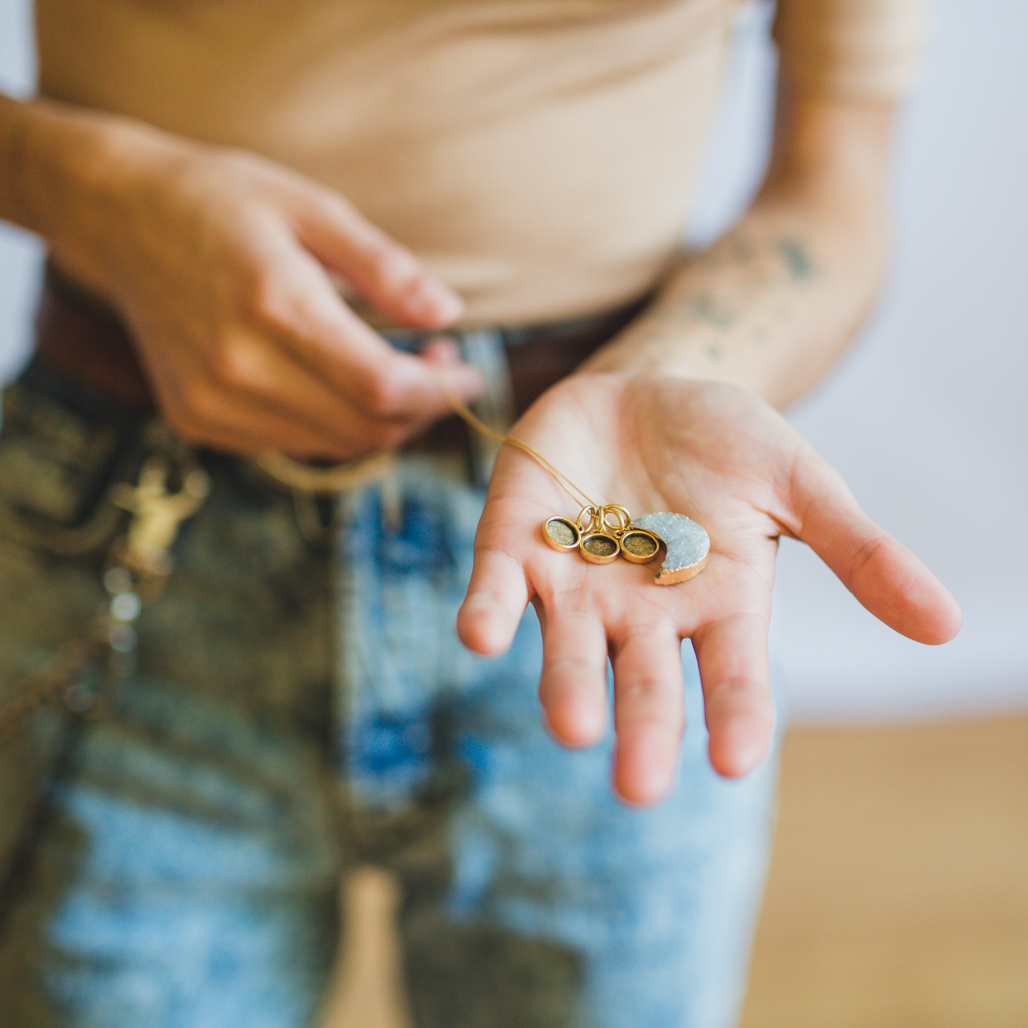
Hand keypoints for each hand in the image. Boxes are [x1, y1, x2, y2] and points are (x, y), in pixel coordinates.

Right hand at [40, 117, 481, 456]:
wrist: (119, 219)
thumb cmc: (223, 201)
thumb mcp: (312, 208)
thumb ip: (385, 267)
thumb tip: (448, 313)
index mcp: (273, 304)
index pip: (381, 387)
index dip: (440, 392)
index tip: (468, 372)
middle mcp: (238, 366)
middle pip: (364, 428)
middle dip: (421, 410)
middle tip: (440, 368)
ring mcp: (212, 402)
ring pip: (334, 446)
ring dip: (382, 422)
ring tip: (398, 372)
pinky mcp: (197, 420)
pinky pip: (293, 445)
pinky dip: (334, 426)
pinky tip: (340, 384)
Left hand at [457, 375, 961, 804]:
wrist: (645, 389)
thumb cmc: (727, 443)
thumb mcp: (799, 483)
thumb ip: (859, 550)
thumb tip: (944, 624)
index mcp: (716, 607)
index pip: (731, 676)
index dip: (734, 716)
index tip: (733, 763)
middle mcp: (642, 613)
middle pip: (643, 681)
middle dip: (640, 727)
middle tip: (638, 785)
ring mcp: (576, 583)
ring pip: (567, 648)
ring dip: (564, 685)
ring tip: (570, 726)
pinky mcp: (518, 544)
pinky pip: (499, 585)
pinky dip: (487, 609)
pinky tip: (478, 633)